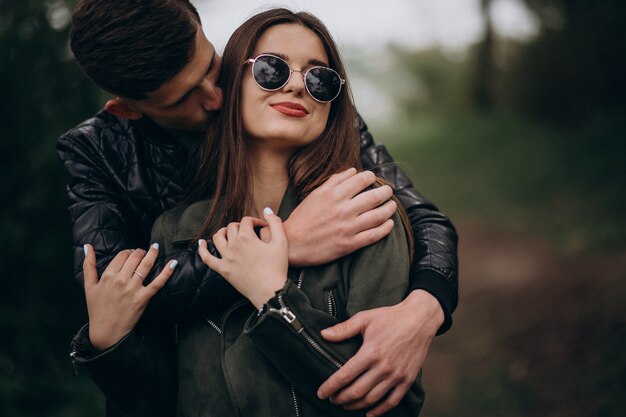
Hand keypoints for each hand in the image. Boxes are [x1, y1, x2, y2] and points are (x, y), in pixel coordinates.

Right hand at [83, 244, 176, 350]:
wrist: (106, 332)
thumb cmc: (97, 309)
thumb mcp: (88, 286)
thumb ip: (88, 265)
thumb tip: (87, 246)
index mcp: (108, 276)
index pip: (122, 255)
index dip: (129, 251)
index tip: (132, 253)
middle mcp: (121, 280)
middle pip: (135, 257)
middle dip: (141, 251)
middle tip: (144, 251)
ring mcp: (133, 289)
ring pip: (146, 265)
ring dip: (153, 253)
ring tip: (156, 247)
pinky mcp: (143, 298)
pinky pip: (158, 283)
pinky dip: (167, 272)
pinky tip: (173, 263)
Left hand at [198, 209, 287, 308]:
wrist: (270, 291)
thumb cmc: (277, 267)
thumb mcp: (281, 242)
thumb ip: (275, 222)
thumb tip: (266, 210)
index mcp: (247, 237)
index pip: (246, 221)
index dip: (255, 221)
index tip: (262, 226)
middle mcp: (233, 245)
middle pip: (232, 227)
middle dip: (241, 226)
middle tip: (249, 231)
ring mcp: (226, 258)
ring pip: (218, 238)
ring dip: (222, 232)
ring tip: (228, 232)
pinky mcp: (223, 270)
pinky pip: (207, 258)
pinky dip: (202, 250)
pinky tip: (202, 243)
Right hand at [284, 167, 395, 266]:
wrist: (292, 243)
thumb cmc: (303, 217)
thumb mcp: (315, 194)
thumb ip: (334, 180)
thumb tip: (353, 171)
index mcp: (334, 195)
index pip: (362, 180)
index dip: (371, 177)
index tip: (373, 179)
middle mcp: (343, 209)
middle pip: (375, 196)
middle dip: (386, 192)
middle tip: (388, 191)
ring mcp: (348, 227)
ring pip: (378, 215)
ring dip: (390, 209)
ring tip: (392, 206)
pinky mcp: (349, 244)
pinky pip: (374, 235)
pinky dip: (385, 228)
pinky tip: (389, 224)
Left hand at [317, 290, 444, 416]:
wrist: (419, 319)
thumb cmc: (390, 317)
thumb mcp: (365, 318)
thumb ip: (343, 329)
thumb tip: (323, 334)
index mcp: (371, 352)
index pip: (345, 376)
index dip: (330, 387)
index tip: (320, 393)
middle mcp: (383, 367)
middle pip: (356, 391)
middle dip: (340, 398)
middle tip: (331, 399)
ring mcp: (397, 375)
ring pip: (372, 399)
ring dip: (355, 405)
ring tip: (345, 404)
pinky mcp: (407, 380)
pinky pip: (392, 401)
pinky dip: (379, 411)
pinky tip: (368, 413)